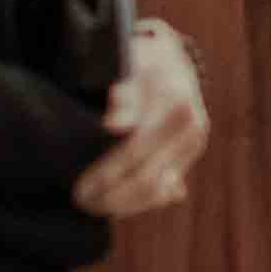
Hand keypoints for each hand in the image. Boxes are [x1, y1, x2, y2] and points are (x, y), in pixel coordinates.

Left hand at [72, 20, 209, 224]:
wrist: (169, 65)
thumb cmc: (138, 65)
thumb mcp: (128, 69)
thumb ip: (123, 97)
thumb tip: (114, 127)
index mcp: (178, 106)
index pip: (136, 152)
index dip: (106, 173)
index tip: (78, 187)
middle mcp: (192, 129)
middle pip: (148, 177)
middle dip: (112, 194)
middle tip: (78, 201)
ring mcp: (193, 146)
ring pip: (158, 191)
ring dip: (123, 203)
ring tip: (91, 206)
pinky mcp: (188, 159)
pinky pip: (164, 192)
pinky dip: (137, 202)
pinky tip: (112, 205)